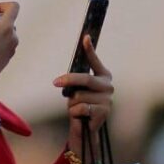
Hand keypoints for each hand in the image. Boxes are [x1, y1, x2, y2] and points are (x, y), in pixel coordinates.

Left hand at [52, 35, 113, 162]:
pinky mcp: (103, 112)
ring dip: (72, 103)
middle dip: (68, 80)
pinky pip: (80, 108)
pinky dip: (74, 112)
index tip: (85, 37)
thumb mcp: (78, 89)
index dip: (89, 49)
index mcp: (103, 76)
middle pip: (85, 79)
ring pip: (79, 96)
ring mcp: (107, 99)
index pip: (94, 61)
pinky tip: (81, 116)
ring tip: (77, 107)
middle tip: (55, 82)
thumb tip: (64, 79)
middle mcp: (108, 86)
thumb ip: (77, 81)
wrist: (85, 126)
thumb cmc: (81, 104)